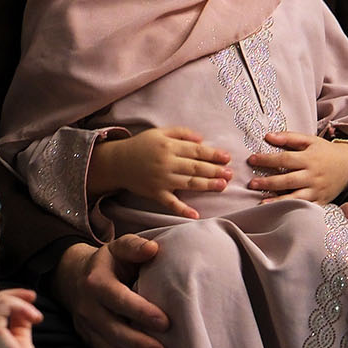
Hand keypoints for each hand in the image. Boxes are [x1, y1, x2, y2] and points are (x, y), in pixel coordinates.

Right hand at [0, 287, 41, 347]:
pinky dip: (20, 306)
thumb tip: (22, 308)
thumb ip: (18, 324)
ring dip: (20, 303)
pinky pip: (2, 305)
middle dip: (14, 295)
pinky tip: (34, 317)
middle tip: (33, 297)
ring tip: (36, 317)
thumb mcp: (20, 342)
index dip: (7, 299)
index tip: (30, 297)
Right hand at [53, 236, 167, 347]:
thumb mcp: (119, 248)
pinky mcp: (85, 340)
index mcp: (96, 282)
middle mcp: (87, 306)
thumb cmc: (109, 262)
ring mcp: (85, 326)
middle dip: (138, 343)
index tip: (165, 322)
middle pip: (112, 329)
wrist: (75, 276)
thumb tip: (154, 249)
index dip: (140, 312)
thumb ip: (135, 248)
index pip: (118, 299)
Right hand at [87, 127, 230, 217]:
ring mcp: (161, 180)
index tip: (227, 158)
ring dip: (206, 185)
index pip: (196, 151)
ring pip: (188, 183)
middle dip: (215, 171)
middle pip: (195, 168)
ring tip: (222, 186)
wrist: (117, 162)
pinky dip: (182, 210)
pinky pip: (170, 203)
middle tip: (230, 174)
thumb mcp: (160, 133)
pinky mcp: (155, 193)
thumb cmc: (141, 145)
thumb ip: (181, 133)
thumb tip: (202, 139)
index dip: (213, 154)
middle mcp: (167, 163)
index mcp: (169, 147)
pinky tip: (196, 215)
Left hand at [246, 130, 347, 203]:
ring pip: (296, 197)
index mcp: (309, 158)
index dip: (267, 159)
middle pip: (288, 180)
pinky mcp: (321, 201)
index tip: (251, 159)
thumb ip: (289, 137)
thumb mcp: (310, 140)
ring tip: (261, 203)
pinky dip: (292, 211)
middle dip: (268, 182)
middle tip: (251, 183)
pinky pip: (305, 208)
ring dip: (278, 201)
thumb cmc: (325, 152)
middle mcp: (313, 175)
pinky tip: (280, 213)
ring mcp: (317, 190)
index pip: (284, 159)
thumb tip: (268, 136)